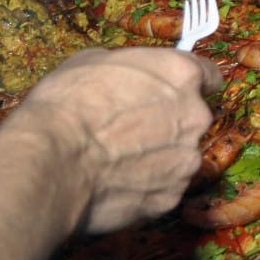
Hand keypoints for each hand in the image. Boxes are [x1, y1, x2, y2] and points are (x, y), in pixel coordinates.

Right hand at [17, 47, 222, 234]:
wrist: (50, 163)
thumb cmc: (66, 106)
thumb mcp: (91, 62)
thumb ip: (127, 68)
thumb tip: (126, 75)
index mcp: (181, 75)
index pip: (209, 75)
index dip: (191, 83)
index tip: (177, 91)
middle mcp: (195, 117)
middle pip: (193, 118)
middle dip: (169, 122)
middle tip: (132, 129)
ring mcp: (185, 161)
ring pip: (180, 156)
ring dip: (158, 157)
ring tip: (118, 161)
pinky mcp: (170, 198)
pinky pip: (163, 188)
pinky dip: (145, 186)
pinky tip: (114, 183)